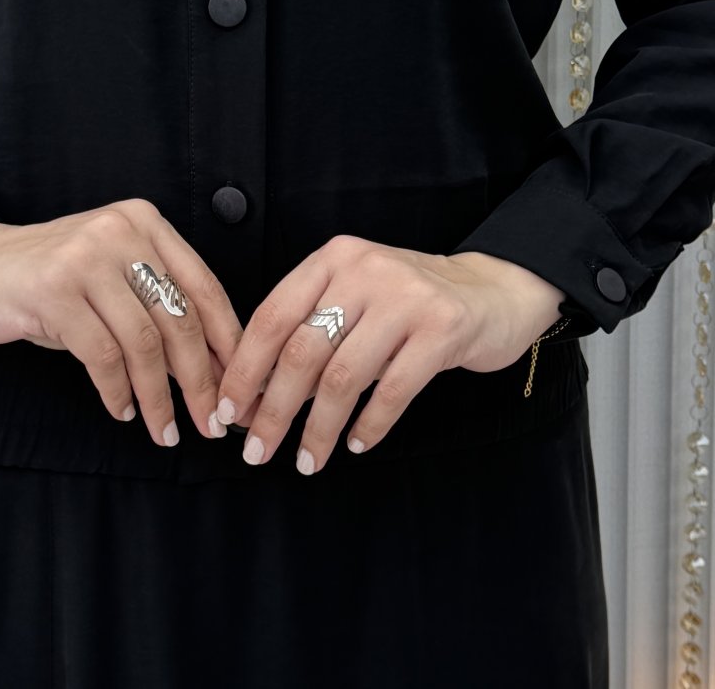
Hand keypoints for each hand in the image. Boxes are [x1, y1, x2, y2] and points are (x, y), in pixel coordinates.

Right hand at [0, 199, 244, 448]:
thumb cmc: (48, 281)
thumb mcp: (110, 279)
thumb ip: (157, 307)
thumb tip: (215, 367)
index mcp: (145, 222)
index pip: (204, 286)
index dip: (227, 343)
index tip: (239, 388)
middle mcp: (121, 231)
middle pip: (180, 317)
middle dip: (200, 379)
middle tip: (210, 423)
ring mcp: (86, 257)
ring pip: (144, 342)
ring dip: (158, 396)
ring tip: (164, 429)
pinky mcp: (53, 289)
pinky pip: (102, 355)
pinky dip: (118, 391)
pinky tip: (121, 410)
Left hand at [213, 235, 566, 473]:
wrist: (494, 290)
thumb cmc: (409, 303)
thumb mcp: (356, 296)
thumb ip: (311, 329)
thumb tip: (255, 394)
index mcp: (333, 259)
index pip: (273, 315)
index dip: (245, 369)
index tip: (227, 412)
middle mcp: (365, 270)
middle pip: (302, 350)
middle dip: (274, 408)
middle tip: (257, 450)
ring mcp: (406, 298)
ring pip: (344, 377)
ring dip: (318, 428)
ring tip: (306, 461)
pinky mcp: (443, 329)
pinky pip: (393, 390)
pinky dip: (370, 425)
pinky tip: (356, 444)